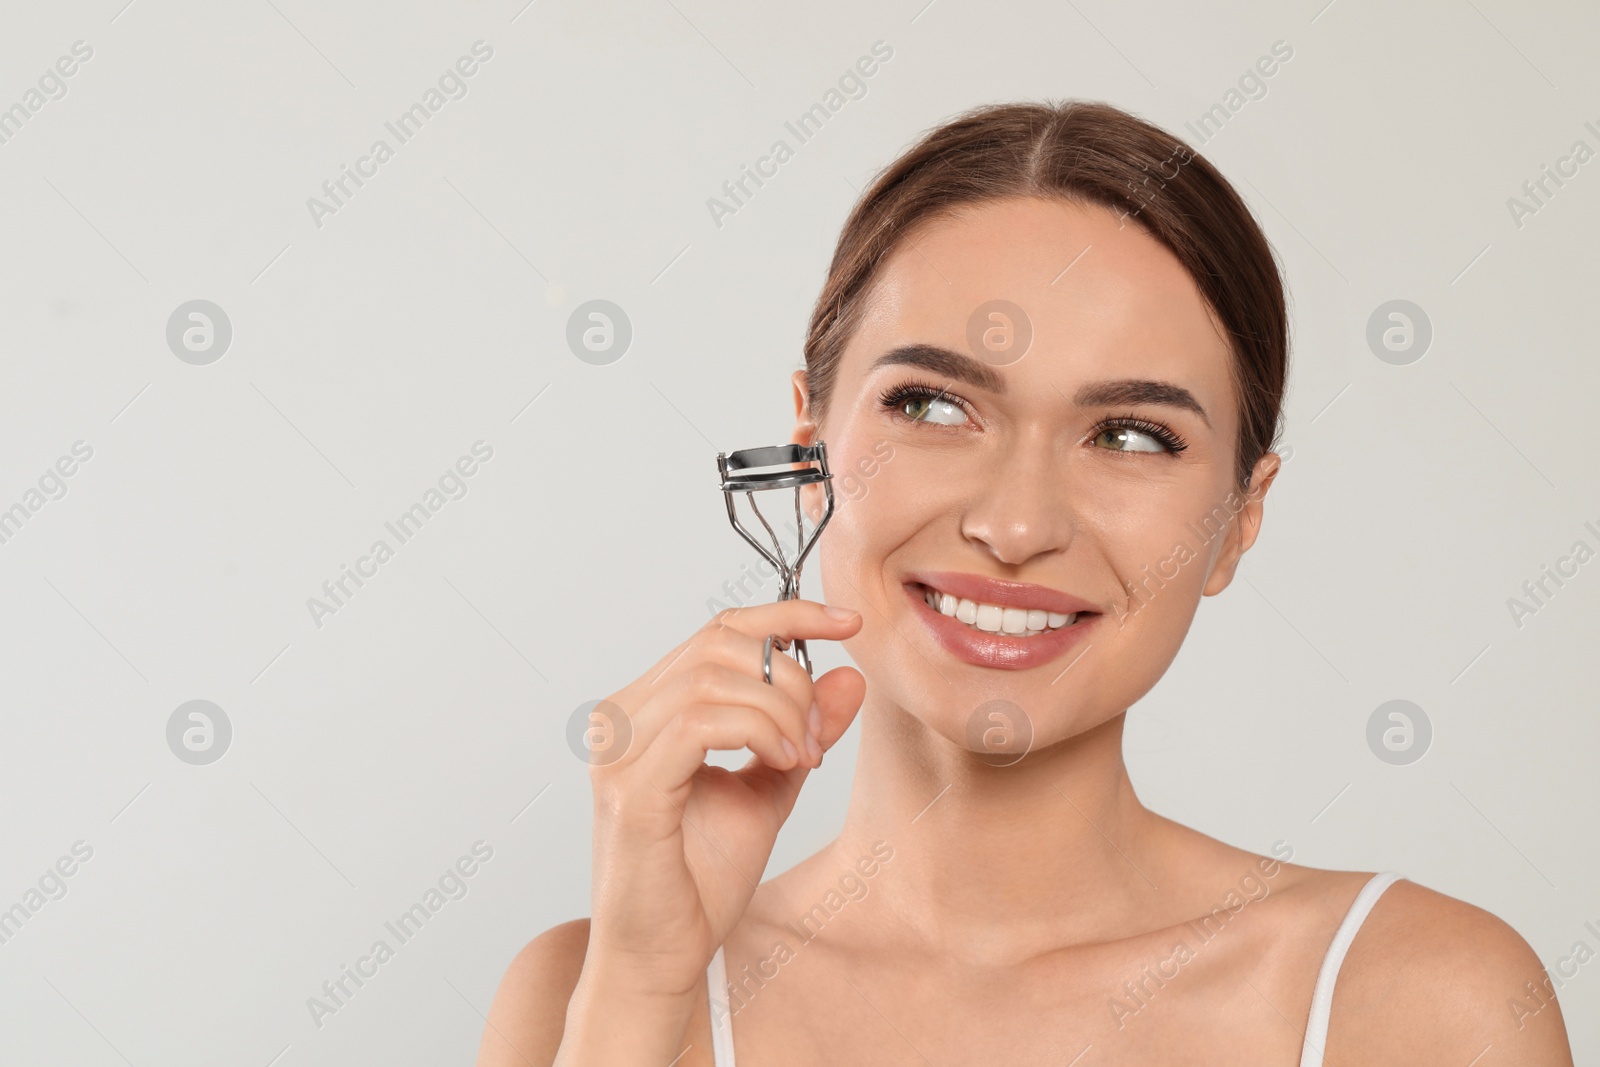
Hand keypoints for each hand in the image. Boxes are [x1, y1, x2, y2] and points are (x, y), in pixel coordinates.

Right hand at [580, 599, 864, 997]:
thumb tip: (848, 676)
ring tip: (802, 758)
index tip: (849, 624)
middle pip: (721, 644)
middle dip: (790, 678)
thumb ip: (803, 730)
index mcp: (646, 707)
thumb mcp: (771, 787)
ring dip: (780, 710)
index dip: (787, 615)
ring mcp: (618, 751)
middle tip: (818, 738)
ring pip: (714, 678)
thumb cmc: (701, 878)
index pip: (719, 630)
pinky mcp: (630, 790)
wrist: (664, 956)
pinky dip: (758, 731)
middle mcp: (621, 718)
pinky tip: (784, 763)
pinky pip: (700, 723)